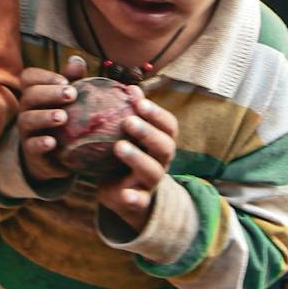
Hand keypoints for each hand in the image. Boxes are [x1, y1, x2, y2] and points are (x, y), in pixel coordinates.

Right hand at [15, 55, 86, 183]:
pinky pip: (31, 146)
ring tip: (63, 117)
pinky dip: (40, 143)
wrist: (55, 156)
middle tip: (71, 94)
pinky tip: (52, 142)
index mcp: (35, 92)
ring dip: (45, 117)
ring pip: (28, 119)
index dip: (45, 76)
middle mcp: (26, 109)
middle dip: (50, 93)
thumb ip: (73, 79)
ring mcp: (26, 130)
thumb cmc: (64, 119)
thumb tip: (77, 59)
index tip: (66, 80)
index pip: (29, 77)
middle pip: (30, 95)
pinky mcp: (31, 151)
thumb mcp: (69, 99)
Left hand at [95, 89, 178, 233]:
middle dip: (148, 133)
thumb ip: (132, 112)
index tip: (138, 101)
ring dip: (137, 158)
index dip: (156, 113)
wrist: (125, 194)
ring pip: (152, 171)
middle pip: (164, 147)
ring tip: (118, 147)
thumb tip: (131, 87)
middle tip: (127, 121)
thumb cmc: (128, 155)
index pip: (169, 125)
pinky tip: (124, 193)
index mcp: (162, 142)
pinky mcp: (139, 201)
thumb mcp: (130, 134)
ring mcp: (151, 182)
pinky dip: (134, 198)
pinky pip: (139, 201)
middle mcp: (161, 161)